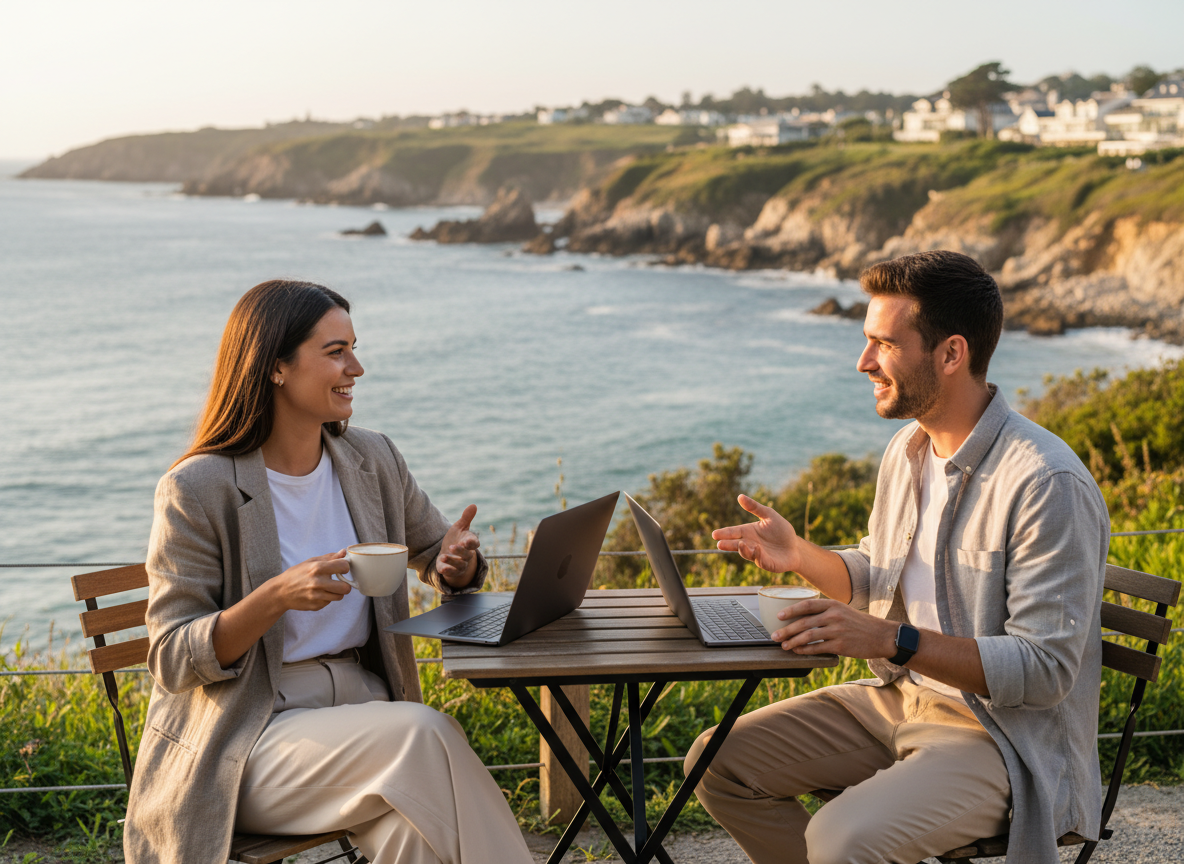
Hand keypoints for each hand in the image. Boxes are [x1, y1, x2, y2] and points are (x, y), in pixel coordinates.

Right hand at [269, 551, 351, 611]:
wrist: (280, 592)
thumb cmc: (296, 574)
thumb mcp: (311, 562)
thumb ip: (329, 557)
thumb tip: (344, 552)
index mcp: (317, 568)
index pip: (343, 566)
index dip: (345, 567)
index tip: (342, 568)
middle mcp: (318, 583)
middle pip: (345, 588)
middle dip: (345, 584)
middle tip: (340, 582)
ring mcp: (316, 596)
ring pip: (339, 597)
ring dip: (337, 592)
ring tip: (330, 588)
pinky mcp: (315, 606)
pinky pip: (329, 602)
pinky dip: (326, 598)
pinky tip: (319, 594)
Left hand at [437, 504, 479, 587]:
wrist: (449, 553)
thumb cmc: (456, 538)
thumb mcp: (459, 527)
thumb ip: (466, 518)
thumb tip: (473, 505)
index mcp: (470, 543)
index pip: (474, 544)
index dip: (471, 543)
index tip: (466, 541)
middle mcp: (467, 555)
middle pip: (467, 555)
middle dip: (460, 551)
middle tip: (451, 547)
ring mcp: (460, 564)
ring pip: (460, 565)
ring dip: (452, 561)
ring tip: (443, 556)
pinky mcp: (451, 570)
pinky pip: (452, 573)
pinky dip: (448, 572)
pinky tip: (442, 569)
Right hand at [712, 495, 801, 572]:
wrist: (796, 547)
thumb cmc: (781, 531)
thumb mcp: (769, 515)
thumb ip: (755, 507)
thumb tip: (740, 496)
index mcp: (748, 532)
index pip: (734, 532)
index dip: (724, 533)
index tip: (714, 534)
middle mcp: (750, 544)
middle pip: (736, 544)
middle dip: (728, 544)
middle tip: (719, 544)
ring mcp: (757, 555)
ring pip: (746, 553)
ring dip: (743, 550)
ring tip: (740, 544)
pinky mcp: (767, 563)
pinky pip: (760, 560)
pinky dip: (758, 555)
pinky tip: (756, 549)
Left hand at [771, 598, 897, 658]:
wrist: (882, 636)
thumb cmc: (860, 623)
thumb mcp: (843, 610)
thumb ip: (825, 611)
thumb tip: (802, 615)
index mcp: (833, 604)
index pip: (807, 604)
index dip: (791, 610)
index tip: (778, 616)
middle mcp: (834, 616)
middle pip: (804, 622)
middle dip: (786, 629)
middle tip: (774, 635)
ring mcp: (837, 631)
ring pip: (808, 636)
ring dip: (793, 641)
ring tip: (783, 645)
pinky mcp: (840, 646)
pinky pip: (817, 648)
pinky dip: (805, 650)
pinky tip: (798, 651)